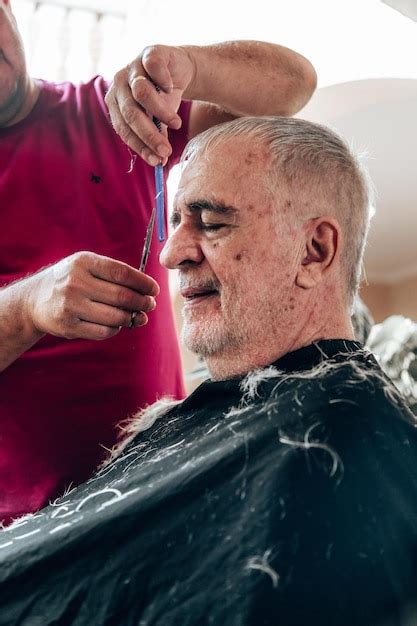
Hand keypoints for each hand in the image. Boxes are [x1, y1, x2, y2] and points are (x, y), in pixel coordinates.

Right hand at [26, 251, 158, 339]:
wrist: (34, 299)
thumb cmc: (71, 280)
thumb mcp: (86, 266)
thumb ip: (113, 273)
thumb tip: (147, 290)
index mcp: (83, 262)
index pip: (121, 273)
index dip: (143, 283)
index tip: (154, 289)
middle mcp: (76, 283)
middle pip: (122, 296)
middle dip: (142, 302)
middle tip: (150, 305)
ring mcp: (71, 305)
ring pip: (115, 317)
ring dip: (133, 318)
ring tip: (139, 316)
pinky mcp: (69, 326)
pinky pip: (104, 331)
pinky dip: (116, 329)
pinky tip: (119, 324)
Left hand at [105, 45, 194, 165]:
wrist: (178, 70)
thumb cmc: (164, 100)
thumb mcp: (159, 122)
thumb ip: (157, 139)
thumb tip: (160, 163)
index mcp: (116, 104)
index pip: (123, 129)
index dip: (140, 146)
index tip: (156, 161)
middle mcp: (120, 85)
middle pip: (131, 113)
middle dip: (149, 136)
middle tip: (166, 151)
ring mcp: (133, 67)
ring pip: (141, 92)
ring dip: (161, 112)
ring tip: (177, 124)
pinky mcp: (149, 53)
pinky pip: (153, 67)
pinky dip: (163, 81)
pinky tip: (172, 89)